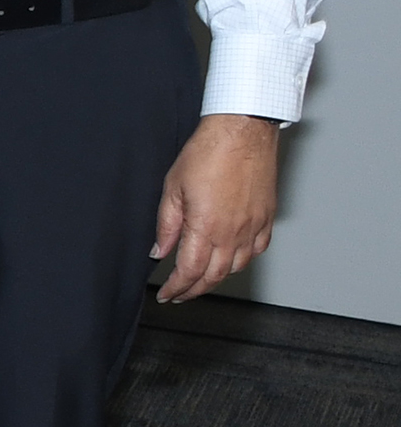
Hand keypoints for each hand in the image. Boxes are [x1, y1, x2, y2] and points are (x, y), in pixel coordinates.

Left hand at [151, 113, 277, 302]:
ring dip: (217, 278)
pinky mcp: (268, 217)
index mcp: (206, 227)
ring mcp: (254, 226)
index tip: (167, 294)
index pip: (190, 271)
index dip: (177, 287)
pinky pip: (257, 249)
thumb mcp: (172, 189)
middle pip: (214, 275)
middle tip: (180, 294)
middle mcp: (234, 232)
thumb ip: (166, 225)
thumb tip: (159, 251)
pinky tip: (231, 259)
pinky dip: (242, 261)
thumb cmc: (208, 153)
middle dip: (195, 289)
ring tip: (201, 279)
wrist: (242, 132)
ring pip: (237, 266)